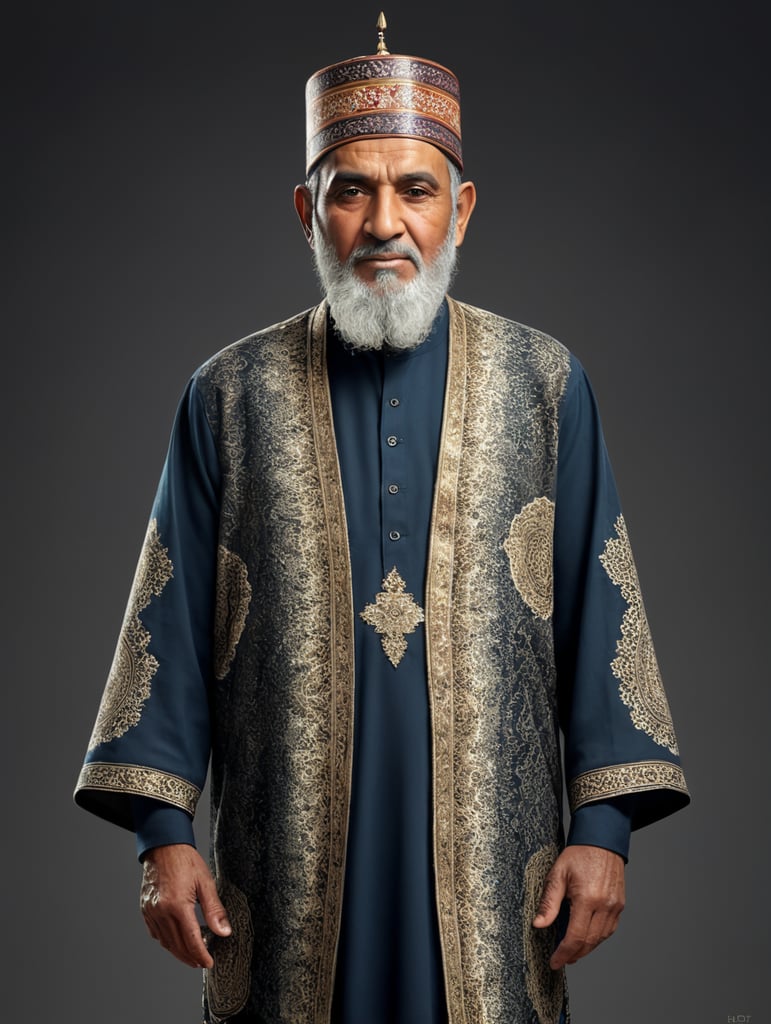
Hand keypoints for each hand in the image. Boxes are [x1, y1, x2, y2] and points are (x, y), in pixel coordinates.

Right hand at [140, 844, 230, 968]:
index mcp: (178, 905)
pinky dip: (167, 941)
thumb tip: (223, 932)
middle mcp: (161, 911)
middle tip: (201, 963)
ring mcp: (151, 911)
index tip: (209, 964)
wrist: (164, 846)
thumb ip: (214, 910)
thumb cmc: (186, 861)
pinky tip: (175, 941)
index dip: (201, 955)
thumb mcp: (205, 882)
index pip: (191, 940)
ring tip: (191, 956)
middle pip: (177, 945)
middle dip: (190, 957)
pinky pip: (156, 933)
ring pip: (165, 941)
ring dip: (178, 952)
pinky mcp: (145, 909)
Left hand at [532, 844, 624, 969]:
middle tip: (561, 960)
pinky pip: (609, 929)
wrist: (601, 840)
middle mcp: (604, 905)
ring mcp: (614, 906)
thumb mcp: (557, 874)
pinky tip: (586, 937)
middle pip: (589, 942)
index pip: (575, 937)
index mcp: (587, 898)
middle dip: (574, 955)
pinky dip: (597, 938)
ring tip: (571, 952)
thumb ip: (548, 902)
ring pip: (600, 938)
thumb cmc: (579, 854)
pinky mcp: (619, 905)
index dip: (564, 953)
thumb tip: (538, 924)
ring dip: (586, 949)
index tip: (554, 962)